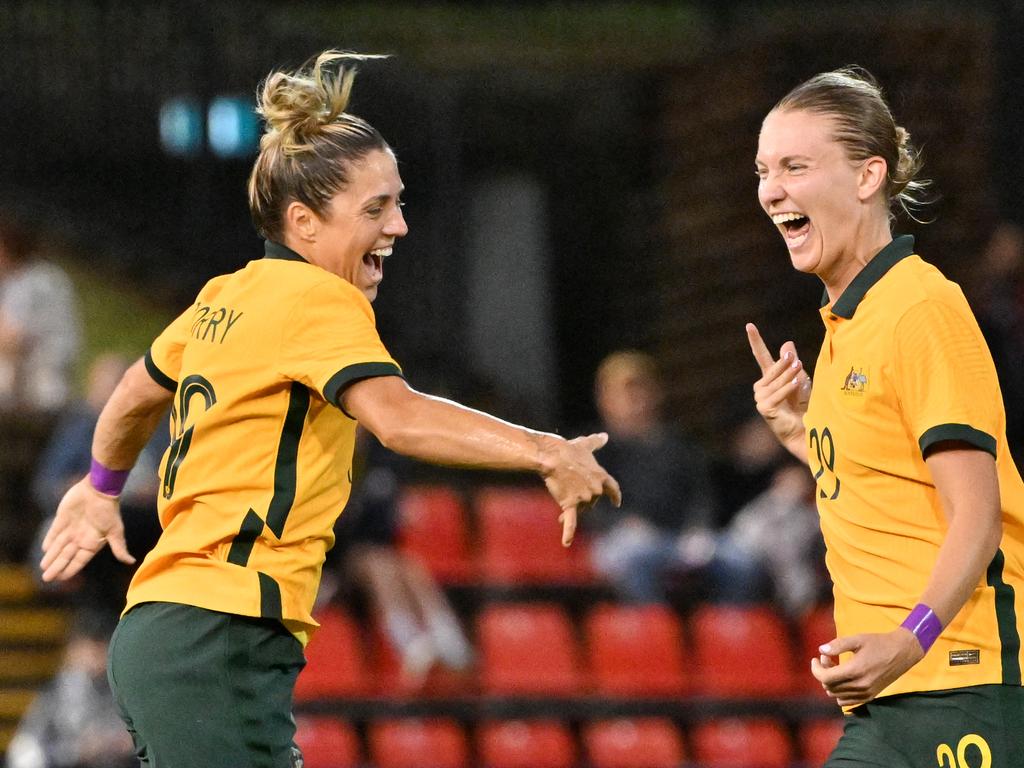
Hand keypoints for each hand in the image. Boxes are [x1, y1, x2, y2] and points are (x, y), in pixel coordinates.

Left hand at [40, 477, 134, 581]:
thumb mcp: (115, 531)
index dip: (70, 570)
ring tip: (43, 567)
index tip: (61, 579)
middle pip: (66, 556)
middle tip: (46, 578)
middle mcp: (80, 538)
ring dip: (51, 557)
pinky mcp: (62, 519)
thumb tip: (132, 562)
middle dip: (56, 567)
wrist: (98, 490)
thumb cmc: (108, 511)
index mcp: (92, 543)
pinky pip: (54, 532)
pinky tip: (44, 548)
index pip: (79, 560)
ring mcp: (71, 529)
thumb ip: (119, 548)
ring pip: (58, 546)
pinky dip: (49, 540)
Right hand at [538, 432, 621, 546]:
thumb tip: (604, 436)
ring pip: (580, 509)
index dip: (615, 496)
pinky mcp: (570, 504)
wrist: (552, 457)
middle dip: (582, 501)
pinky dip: (568, 532)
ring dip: (573, 510)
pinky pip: (570, 521)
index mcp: (601, 476)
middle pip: (592, 501)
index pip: (612, 488)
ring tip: (560, 514)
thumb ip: (596, 443)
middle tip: (569, 494)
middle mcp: (596, 489)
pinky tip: (566, 543)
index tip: (616, 502)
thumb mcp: (585, 445)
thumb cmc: (568, 450)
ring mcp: (584, 498)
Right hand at [746, 323, 810, 454]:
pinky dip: (786, 389)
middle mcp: (762, 387)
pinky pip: (776, 394)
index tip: (749, 325)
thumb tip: (787, 344)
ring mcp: (761, 398)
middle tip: (796, 360)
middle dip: (784, 364)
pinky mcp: (764, 408)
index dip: (755, 340)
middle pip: (771, 369)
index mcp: (769, 378)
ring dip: (788, 376)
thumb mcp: (800, 379)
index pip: (760, 355)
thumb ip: (792, 363)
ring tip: (800, 371)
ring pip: (775, 381)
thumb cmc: (802, 405)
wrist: (804, 429)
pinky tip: (795, 384)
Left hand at [810, 628, 923, 707]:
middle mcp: (860, 686)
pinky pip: (847, 701)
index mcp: (855, 671)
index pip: (825, 678)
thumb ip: (837, 645)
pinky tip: (843, 678)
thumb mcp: (857, 639)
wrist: (902, 652)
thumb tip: (821, 650)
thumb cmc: (878, 643)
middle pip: (829, 686)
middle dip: (823, 672)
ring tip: (836, 666)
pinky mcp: (870, 696)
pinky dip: (840, 691)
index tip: (815, 658)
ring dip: (831, 682)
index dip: (816, 669)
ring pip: (836, 695)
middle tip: (827, 658)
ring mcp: (866, 693)